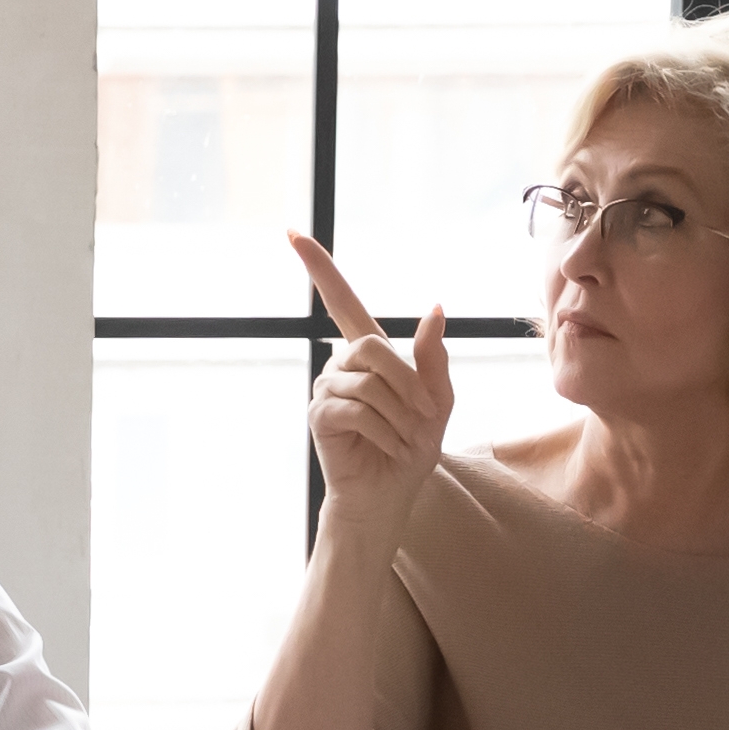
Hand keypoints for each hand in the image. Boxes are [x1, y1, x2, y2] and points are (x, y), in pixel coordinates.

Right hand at [290, 234, 454, 551]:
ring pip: (369, 381)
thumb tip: (435, 306)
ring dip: (399, 413)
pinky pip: (356, 409)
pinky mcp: (319, 416)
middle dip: (407, 383)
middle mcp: (341, 365)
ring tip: (403, 438)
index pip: (339, 300)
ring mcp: (326, 389)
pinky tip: (386, 446)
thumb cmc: (411, 448)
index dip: (318, 267)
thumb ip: (433, 356)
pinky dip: (384, 431)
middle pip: (374, 346)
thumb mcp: (437, 400)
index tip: (291, 233)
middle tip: (424, 416)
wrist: (389, 496)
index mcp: (369, 354)